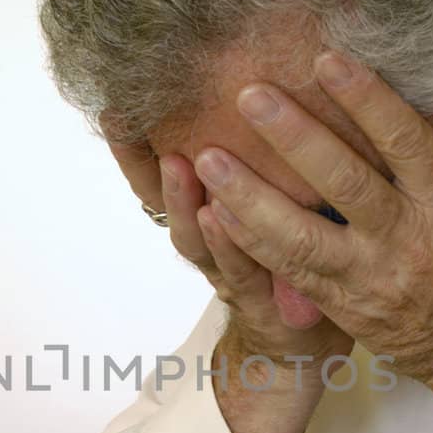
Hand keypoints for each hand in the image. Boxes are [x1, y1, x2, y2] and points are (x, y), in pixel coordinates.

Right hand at [104, 128, 352, 368]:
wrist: (318, 337)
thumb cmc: (299, 257)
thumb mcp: (277, 201)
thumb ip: (262, 161)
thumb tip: (254, 95)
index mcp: (207, 219)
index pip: (158, 182)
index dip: (135, 151)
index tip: (115, 111)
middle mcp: (210, 247)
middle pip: (163, 207)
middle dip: (144, 166)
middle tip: (129, 126)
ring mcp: (232, 276)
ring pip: (195, 239)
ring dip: (182, 201)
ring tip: (176, 163)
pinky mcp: (264, 305)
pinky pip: (240, 272)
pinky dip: (226, 243)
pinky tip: (218, 215)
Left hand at [190, 56, 432, 432]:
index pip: (403, 142)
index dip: (365, 99)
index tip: (326, 59)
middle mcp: (406, 240)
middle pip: (342, 182)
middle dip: (292, 136)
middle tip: (248, 95)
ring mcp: (369, 278)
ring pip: (299, 235)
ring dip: (249, 195)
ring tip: (206, 158)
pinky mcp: (344, 307)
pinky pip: (290, 273)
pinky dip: (250, 243)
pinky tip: (214, 213)